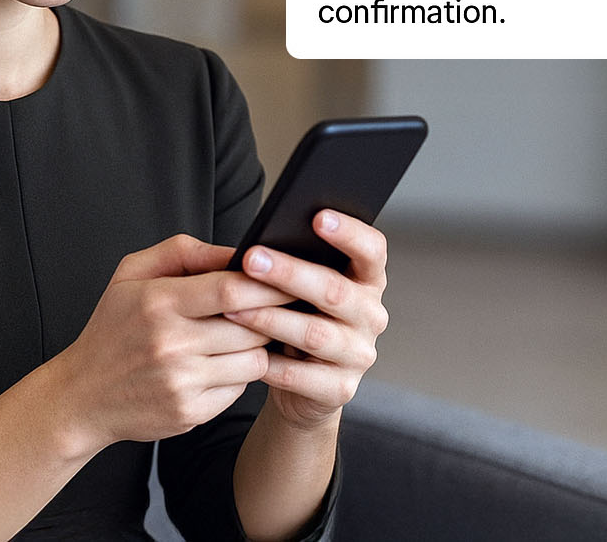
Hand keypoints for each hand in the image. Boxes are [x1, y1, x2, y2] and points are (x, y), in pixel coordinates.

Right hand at [51, 233, 293, 450]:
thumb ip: (183, 252)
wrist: (83, 395)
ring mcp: (181, 383)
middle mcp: (171, 344)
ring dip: (256, 347)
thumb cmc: (111, 329)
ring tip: (241, 337)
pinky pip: (239, 390)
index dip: (266, 284)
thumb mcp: (131, 274)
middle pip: (251, 327)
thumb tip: (233, 253)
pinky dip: (238, 375)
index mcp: (158, 302)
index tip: (283, 279)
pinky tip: (220, 365)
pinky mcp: (190, 413)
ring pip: (253, 361)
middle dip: (270, 316)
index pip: (231, 290)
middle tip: (277, 308)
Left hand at [224, 211, 389, 429]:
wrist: (301, 385)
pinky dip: (269, 363)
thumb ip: (295, 263)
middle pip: (335, 290)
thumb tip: (261, 241)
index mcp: (367, 280)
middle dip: (290, 273)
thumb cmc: (297, 317)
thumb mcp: (301, 288)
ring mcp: (359, 354)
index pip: (372, 250)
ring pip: (314, 333)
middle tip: (251, 258)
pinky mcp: (341, 388)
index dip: (349, 233)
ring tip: (234, 307)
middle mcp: (371, 315)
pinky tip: (242, 351)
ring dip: (270, 318)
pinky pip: (301, 376)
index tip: (318, 216)